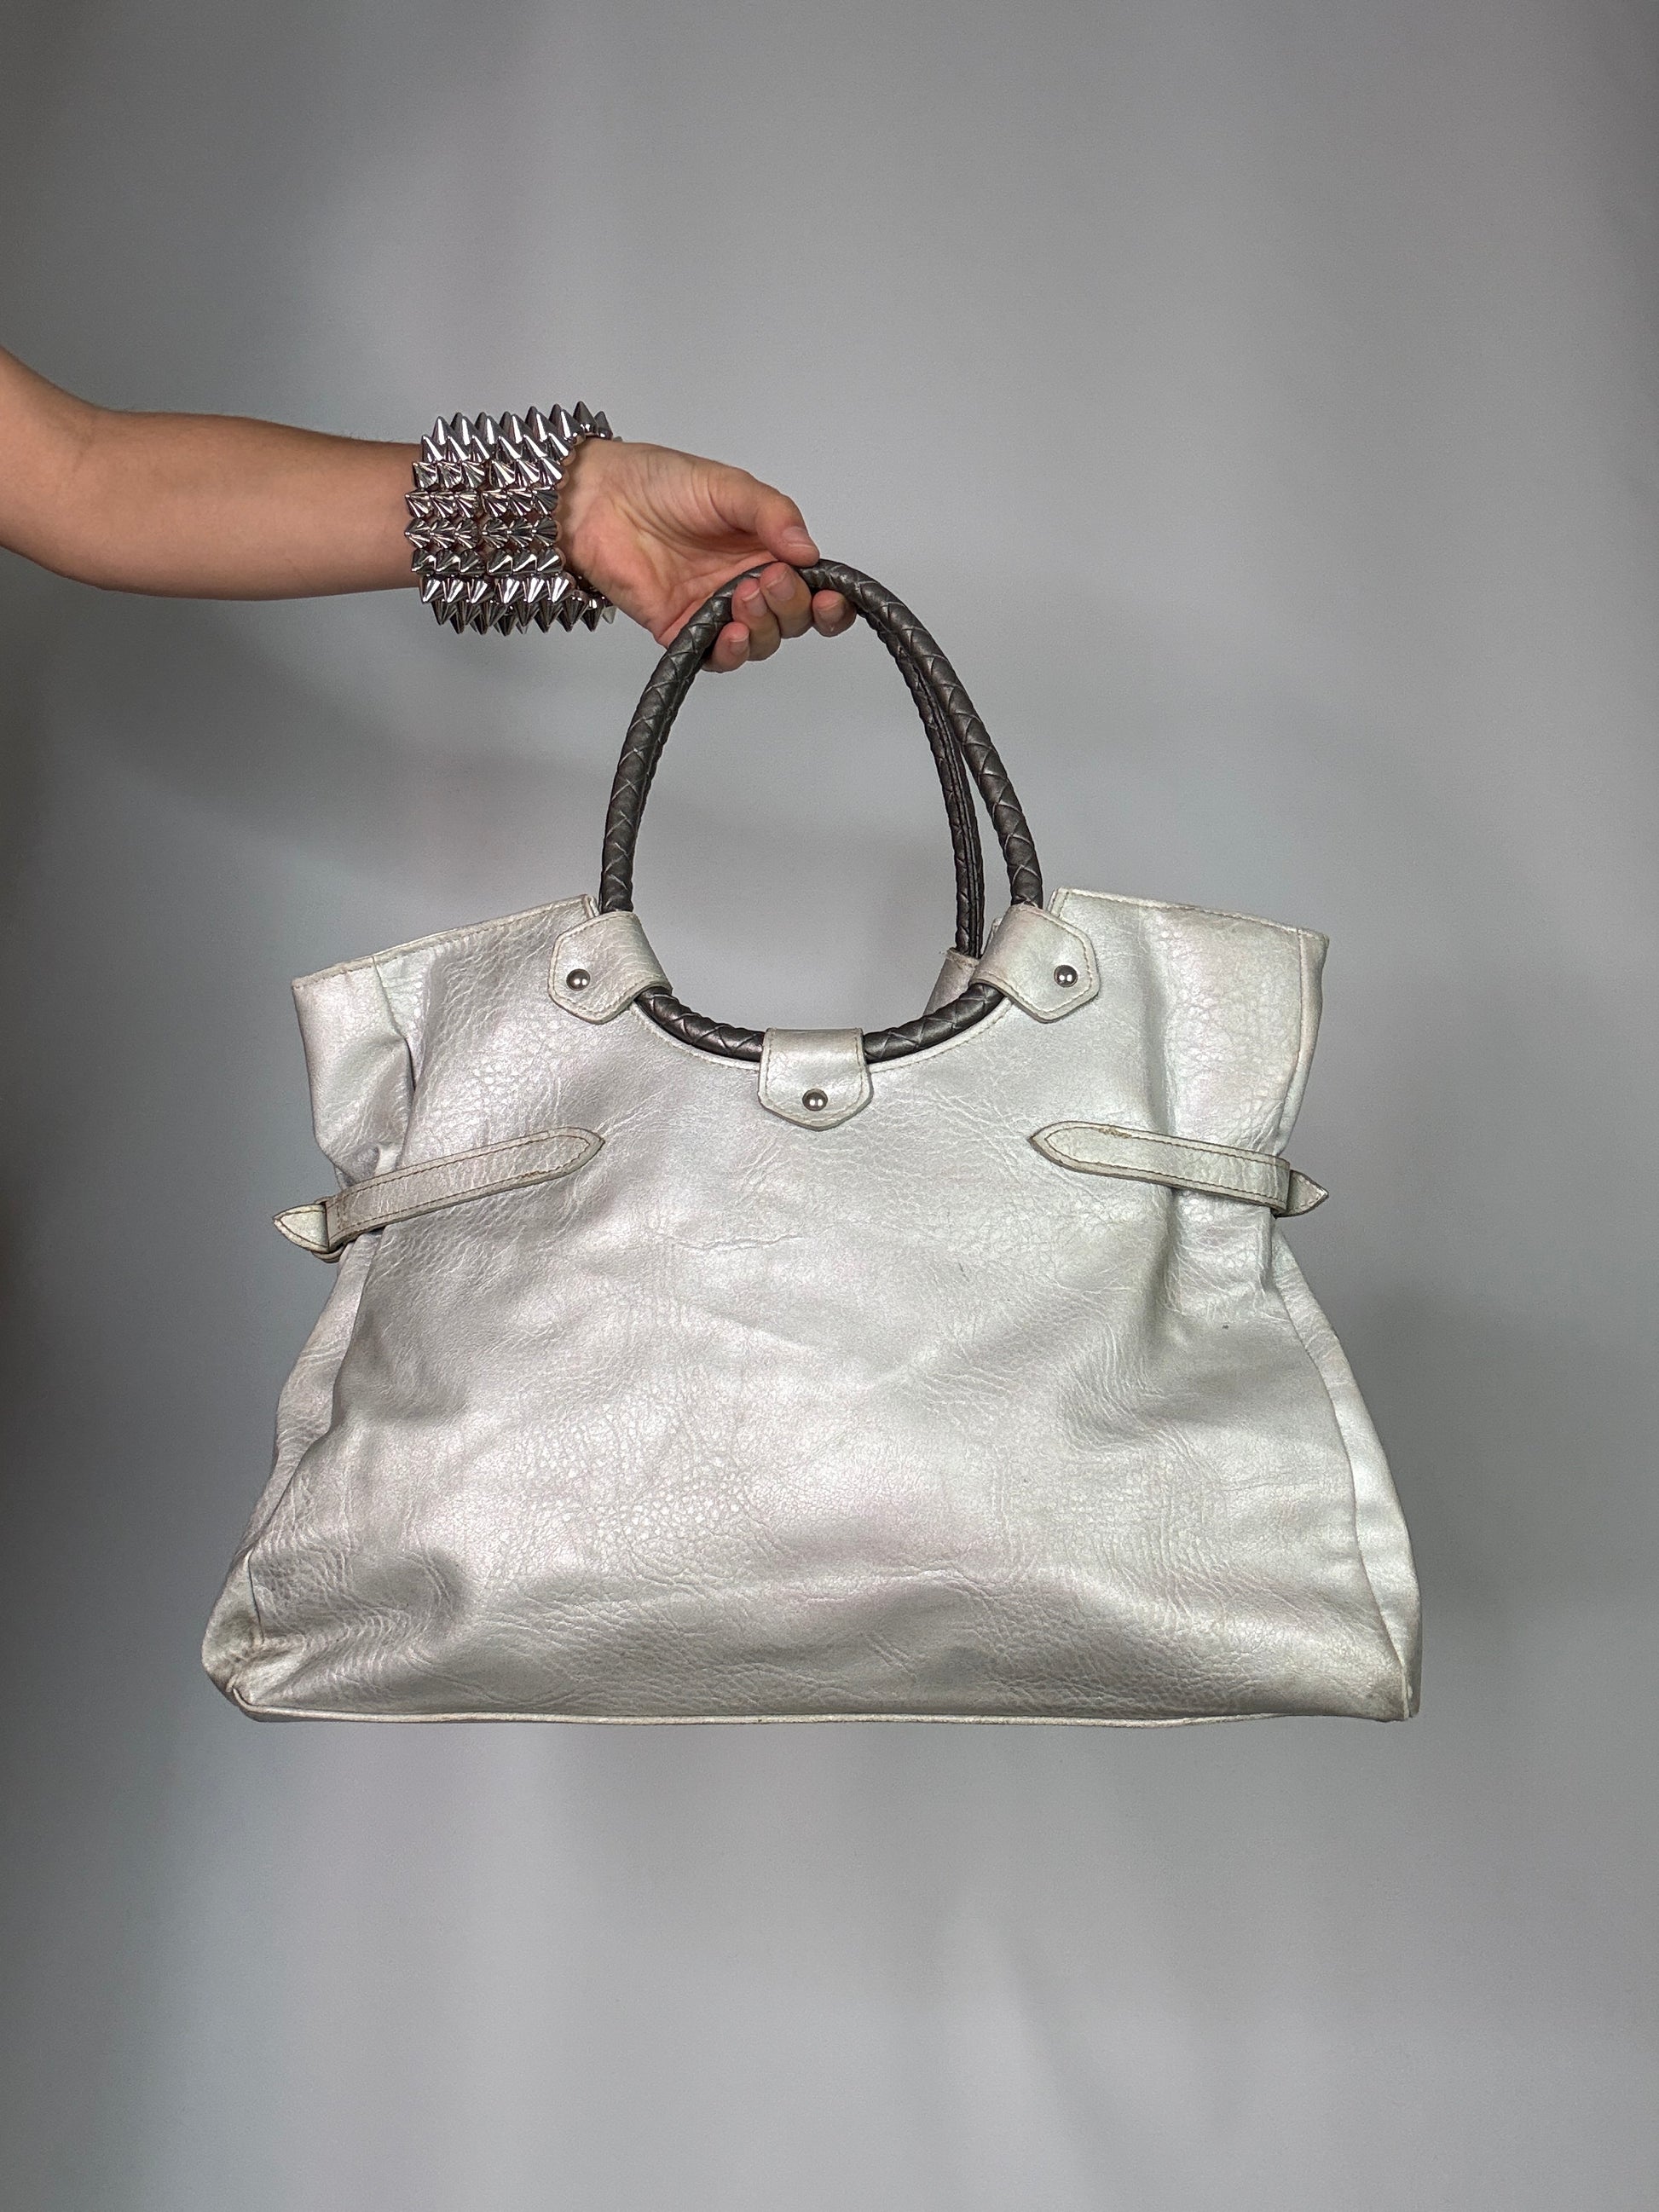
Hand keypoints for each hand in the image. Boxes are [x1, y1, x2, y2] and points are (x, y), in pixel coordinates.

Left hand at [556, 438, 853, 672]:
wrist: (599, 498)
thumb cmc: (660, 483)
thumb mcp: (728, 486)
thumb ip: (772, 515)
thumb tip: (808, 550)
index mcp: (767, 549)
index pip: (813, 586)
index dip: (830, 600)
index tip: (830, 596)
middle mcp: (747, 582)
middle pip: (793, 620)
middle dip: (792, 607)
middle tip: (769, 579)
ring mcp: (716, 609)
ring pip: (761, 641)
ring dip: (763, 627)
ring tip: (743, 596)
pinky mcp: (684, 630)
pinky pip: (718, 657)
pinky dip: (731, 652)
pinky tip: (731, 634)